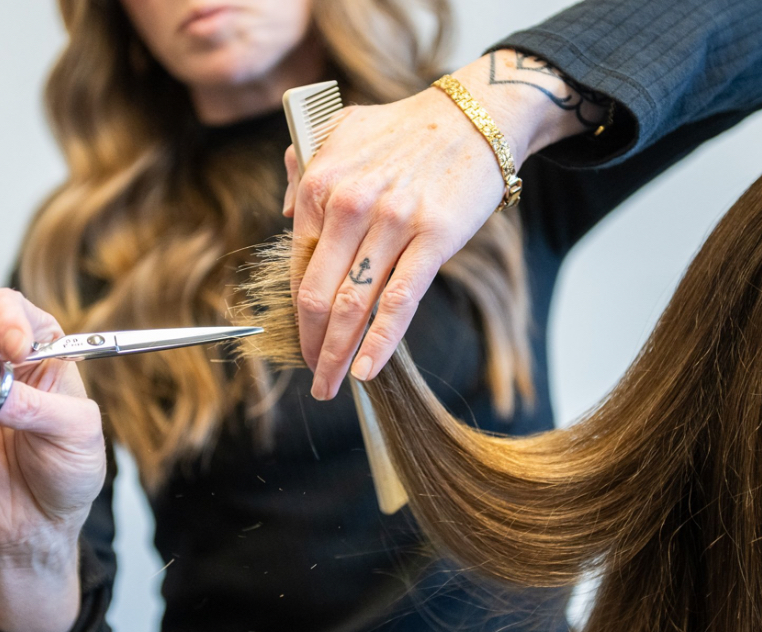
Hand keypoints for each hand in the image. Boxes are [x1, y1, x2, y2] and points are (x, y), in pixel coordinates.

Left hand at [282, 50, 600, 399]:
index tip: (301, 339)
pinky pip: (400, 301)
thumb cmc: (405, 130)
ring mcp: (392, 222)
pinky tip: (366, 370)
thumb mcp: (338, 130)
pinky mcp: (433, 238)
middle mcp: (349, 203)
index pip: (298, 266)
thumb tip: (287, 217)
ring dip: (338, 355)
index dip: (297, 313)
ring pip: (353, 305)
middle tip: (315, 377)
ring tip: (332, 384)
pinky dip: (380, 342)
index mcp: (320, 182)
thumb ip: (303, 168)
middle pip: (318, 295)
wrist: (474, 118)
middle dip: (311, 346)